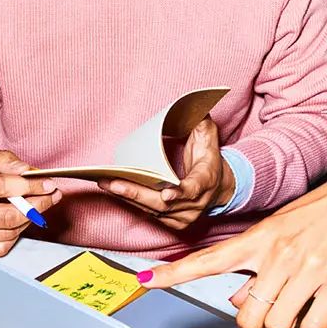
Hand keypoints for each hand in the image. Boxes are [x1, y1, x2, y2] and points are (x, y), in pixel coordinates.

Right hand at [0, 148, 61, 256]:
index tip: (48, 183)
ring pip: (7, 233)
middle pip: (6, 216)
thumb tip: (29, 171)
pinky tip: (17, 220)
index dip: (28, 186)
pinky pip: (1, 247)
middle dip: (36, 206)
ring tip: (35, 205)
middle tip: (51, 196)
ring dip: (28, 219)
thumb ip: (4, 160)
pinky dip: (15, 233)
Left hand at [99, 116, 234, 229]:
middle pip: (164, 204)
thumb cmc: (209, 159)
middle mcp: (197, 204)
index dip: (180, 192)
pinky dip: (132, 203)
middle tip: (113, 184)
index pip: (194, 188)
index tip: (167, 194)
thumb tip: (191, 104)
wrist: (221, 187)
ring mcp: (185, 216)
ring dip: (128, 198)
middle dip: (137, 194)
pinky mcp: (174, 223)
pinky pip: (149, 214)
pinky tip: (115, 191)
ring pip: (153, 210)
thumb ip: (200, 121)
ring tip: (106, 184)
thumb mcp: (209, 137)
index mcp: (206, 180)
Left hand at [138, 160, 326, 327]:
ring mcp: (310, 268)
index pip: (209, 259)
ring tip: (297, 315)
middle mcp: (281, 253)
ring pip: (278, 325)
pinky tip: (313, 325)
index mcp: (262, 237)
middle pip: (246, 313)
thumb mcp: (285, 229)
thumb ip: (257, 264)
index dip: (174, 273)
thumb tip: (236, 300)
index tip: (147, 280)